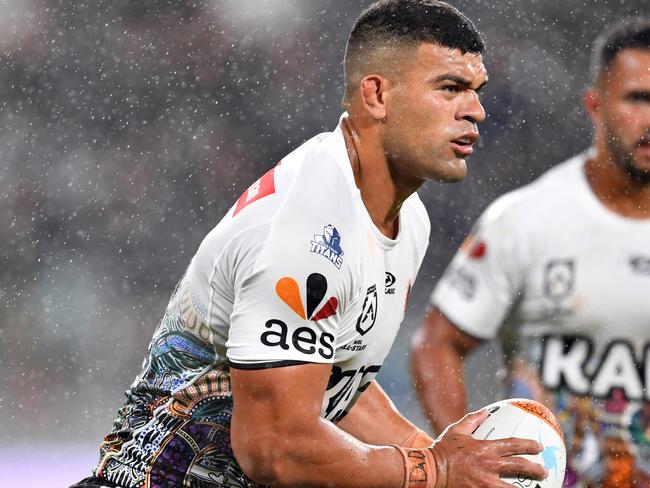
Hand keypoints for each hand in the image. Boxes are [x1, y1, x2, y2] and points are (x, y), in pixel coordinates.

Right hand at [429, 409, 547, 487]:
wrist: (430, 471)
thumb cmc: (442, 450)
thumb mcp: (456, 431)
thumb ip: (472, 420)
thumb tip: (485, 411)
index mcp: (485, 448)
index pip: (513, 445)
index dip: (529, 445)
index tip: (539, 447)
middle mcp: (488, 465)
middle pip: (519, 466)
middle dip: (535, 468)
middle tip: (544, 470)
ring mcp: (485, 483)